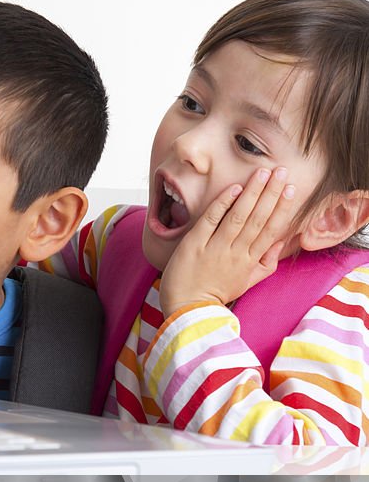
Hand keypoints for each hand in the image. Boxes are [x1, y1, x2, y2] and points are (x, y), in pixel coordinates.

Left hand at [159, 166, 295, 317]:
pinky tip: (233, 189)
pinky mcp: (194, 245)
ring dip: (251, 193)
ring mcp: (215, 248)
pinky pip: (210, 221)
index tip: (291, 189)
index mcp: (250, 261)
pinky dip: (222, 205)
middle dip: (271, 193)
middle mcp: (236, 253)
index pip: (271, 230)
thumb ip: (266, 263)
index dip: (282, 208)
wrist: (188, 310)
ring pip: (238, 217)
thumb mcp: (248, 282)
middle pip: (258, 219)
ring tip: (262, 173)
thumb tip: (280, 241)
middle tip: (281, 171)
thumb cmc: (216, 294)